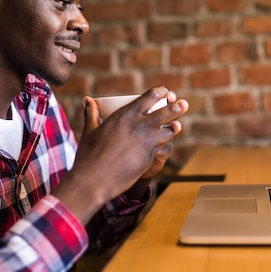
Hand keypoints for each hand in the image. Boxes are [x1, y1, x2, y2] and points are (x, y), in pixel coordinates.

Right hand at [51, 87, 187, 222]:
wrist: (94, 179)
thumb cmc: (89, 154)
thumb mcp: (90, 130)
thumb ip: (91, 113)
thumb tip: (87, 100)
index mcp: (126, 115)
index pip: (149, 97)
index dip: (161, 92)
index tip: (165, 92)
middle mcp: (140, 126)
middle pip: (166, 112)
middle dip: (177, 107)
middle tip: (183, 104)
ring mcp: (147, 141)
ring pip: (169, 131)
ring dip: (173, 128)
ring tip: (177, 126)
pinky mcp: (150, 156)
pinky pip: (163, 148)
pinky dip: (164, 145)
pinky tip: (164, 145)